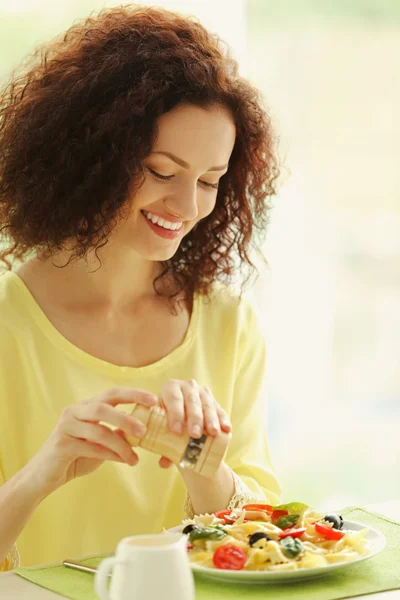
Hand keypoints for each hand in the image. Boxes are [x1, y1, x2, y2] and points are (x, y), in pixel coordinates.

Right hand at [26, 387, 156, 494]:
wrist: (43, 477)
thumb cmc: (74, 457)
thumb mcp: (99, 443)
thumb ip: (116, 435)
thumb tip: (142, 431)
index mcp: (85, 407)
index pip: (111, 393)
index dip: (133, 394)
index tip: (153, 399)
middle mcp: (74, 411)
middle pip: (104, 406)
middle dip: (127, 418)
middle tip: (145, 430)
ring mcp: (66, 426)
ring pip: (99, 431)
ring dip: (121, 445)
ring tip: (135, 458)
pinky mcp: (62, 444)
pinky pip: (92, 448)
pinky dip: (110, 455)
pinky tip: (122, 461)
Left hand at [157, 379, 230, 468]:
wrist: (181, 417)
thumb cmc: (168, 423)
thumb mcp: (162, 430)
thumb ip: (162, 446)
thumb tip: (163, 463)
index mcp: (170, 388)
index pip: (173, 398)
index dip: (175, 413)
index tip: (176, 431)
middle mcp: (188, 386)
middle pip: (192, 402)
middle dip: (194, 418)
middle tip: (195, 434)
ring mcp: (203, 392)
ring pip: (207, 405)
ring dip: (210, 419)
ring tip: (212, 433)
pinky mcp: (215, 401)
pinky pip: (220, 410)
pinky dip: (223, 420)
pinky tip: (226, 429)